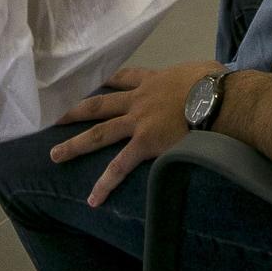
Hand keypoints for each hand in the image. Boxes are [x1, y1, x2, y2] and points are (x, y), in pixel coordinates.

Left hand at [51, 63, 210, 207]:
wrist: (218, 98)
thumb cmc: (217, 84)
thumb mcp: (202, 71)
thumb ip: (194, 78)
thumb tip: (206, 80)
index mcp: (153, 80)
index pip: (122, 77)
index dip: (102, 79)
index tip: (85, 81)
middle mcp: (138, 99)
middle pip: (99, 104)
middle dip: (74, 110)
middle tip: (53, 116)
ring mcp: (138, 121)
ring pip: (99, 133)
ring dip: (75, 145)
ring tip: (54, 155)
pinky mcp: (144, 144)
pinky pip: (120, 166)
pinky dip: (105, 183)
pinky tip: (92, 199)